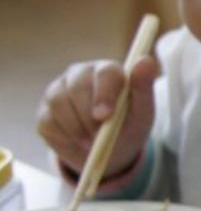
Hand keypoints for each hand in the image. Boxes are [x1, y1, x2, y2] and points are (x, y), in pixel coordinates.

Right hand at [36, 55, 160, 180]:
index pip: (105, 73)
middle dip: (88, 116)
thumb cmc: (129, 125)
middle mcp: (79, 74)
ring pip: (58, 103)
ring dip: (76, 128)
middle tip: (98, 137)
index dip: (104, 94)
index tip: (105, 116)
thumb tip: (145, 61)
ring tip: (92, 142)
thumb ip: (143, 87)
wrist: (110, 150)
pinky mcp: (44, 111)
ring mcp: (58, 90)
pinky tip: (78, 142)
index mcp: (108, 70)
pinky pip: (48, 122)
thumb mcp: (142, 112)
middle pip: (77, 87)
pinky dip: (65, 138)